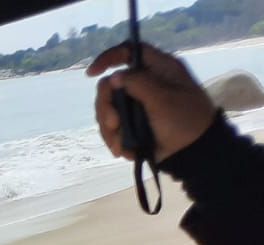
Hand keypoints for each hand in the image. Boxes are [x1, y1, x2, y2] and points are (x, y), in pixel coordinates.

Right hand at [87, 42, 216, 162]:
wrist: (193, 153)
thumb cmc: (186, 120)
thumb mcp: (164, 99)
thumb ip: (138, 84)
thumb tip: (113, 77)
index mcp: (159, 69)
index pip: (130, 51)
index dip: (109, 57)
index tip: (92, 73)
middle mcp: (145, 84)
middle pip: (111, 85)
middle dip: (106, 106)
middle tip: (114, 123)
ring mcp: (137, 105)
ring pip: (107, 108)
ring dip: (108, 127)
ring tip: (120, 144)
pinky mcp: (132, 124)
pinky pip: (111, 127)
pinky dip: (114, 139)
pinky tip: (123, 149)